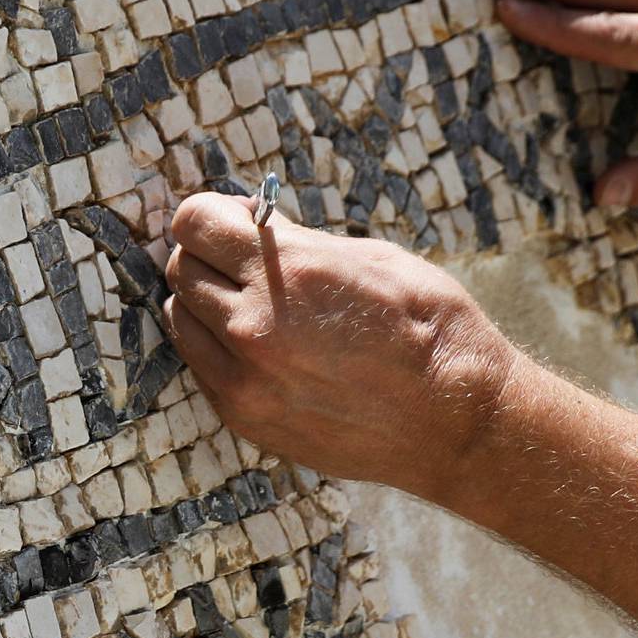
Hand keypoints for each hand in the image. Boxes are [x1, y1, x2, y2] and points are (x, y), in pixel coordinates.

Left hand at [162, 193, 513, 501]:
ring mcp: (243, 382)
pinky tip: (263, 347)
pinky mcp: (246, 419)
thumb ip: (296, 243)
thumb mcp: (368, 259)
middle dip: (207, 255)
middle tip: (244, 259)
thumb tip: (250, 224)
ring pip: (182, 321)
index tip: (234, 220)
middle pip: (181, 270)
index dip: (211, 214)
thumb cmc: (430, 329)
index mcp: (285, 275)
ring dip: (206, 304)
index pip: (192, 224)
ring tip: (252, 304)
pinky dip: (218, 349)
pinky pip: (202, 368)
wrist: (456, 422)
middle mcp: (251, 328)